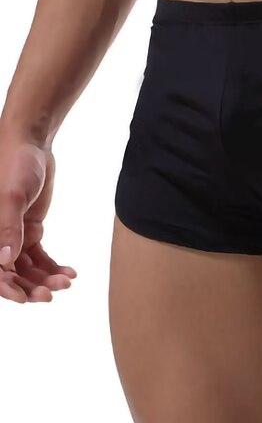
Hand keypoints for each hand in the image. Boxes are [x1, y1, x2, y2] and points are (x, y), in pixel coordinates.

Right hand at [0, 138, 76, 302]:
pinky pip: (39, 256)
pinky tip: (70, 273)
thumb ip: (8, 228)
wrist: (32, 147)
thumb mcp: (12, 197)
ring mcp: (13, 236)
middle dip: (30, 287)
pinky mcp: (30, 230)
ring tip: (66, 282)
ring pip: (26, 268)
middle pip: (10, 274)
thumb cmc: (14, 167)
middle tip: (52, 293)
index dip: (6, 288)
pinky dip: (52, 266)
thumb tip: (5, 263)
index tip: (25, 297)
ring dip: (45, 278)